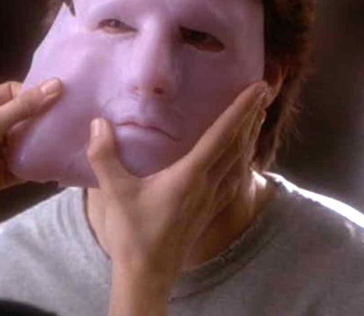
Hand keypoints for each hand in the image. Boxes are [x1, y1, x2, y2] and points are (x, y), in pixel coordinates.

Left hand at [0, 78, 62, 216]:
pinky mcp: (1, 172)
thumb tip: (58, 84)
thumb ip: (26, 105)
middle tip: (69, 121)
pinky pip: (24, 164)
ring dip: (41, 143)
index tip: (59, 100)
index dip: (34, 95)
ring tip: (69, 140)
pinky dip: (37, 164)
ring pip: (25, 142)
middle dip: (42, 120)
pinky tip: (56, 162)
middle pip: (22, 117)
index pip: (13, 92)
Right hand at [87, 82, 267, 292]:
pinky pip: (234, 179)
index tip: (258, 88)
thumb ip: (104, 156)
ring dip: (250, 136)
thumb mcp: (114, 192)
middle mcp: (207, 185)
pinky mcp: (208, 211)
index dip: (240, 110)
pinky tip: (244, 159)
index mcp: (189, 176)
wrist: (148, 274)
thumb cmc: (133, 234)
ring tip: (258, 116)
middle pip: (238, 145)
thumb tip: (98, 123)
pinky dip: (243, 161)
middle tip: (265, 92)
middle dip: (252, 116)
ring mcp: (211, 200)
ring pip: (239, 161)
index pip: (221, 136)